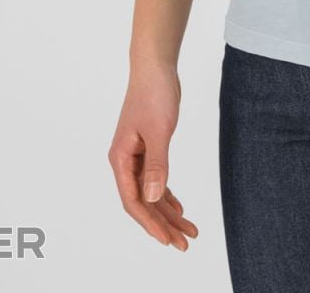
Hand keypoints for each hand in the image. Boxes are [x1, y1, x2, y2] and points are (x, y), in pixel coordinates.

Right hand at [108, 61, 199, 250]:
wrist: (155, 66)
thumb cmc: (154, 93)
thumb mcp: (159, 130)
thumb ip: (157, 164)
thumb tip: (152, 198)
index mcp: (120, 158)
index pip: (133, 201)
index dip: (150, 223)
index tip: (168, 240)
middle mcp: (124, 161)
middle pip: (142, 202)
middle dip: (163, 224)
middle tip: (185, 243)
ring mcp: (135, 155)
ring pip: (150, 193)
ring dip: (168, 212)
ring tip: (188, 231)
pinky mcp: (147, 148)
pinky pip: (155, 180)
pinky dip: (167, 195)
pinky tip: (179, 208)